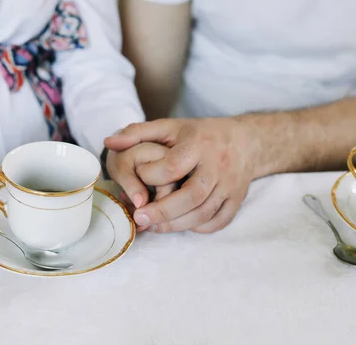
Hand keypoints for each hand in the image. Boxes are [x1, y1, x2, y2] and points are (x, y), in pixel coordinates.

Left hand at [105, 118, 257, 232]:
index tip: (138, 178)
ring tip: (153, 226)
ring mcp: (230, 185)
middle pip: (192, 196)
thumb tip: (108, 142)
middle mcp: (217, 166)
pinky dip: (199, 227)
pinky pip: (219, 221)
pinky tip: (180, 224)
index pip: (173, 166)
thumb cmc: (200, 134)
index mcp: (198, 145)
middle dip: (163, 211)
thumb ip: (137, 133)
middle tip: (139, 219)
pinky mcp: (237, 200)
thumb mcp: (170, 127)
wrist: (246, 141)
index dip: (151, 176)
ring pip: (204, 213)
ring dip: (177, 224)